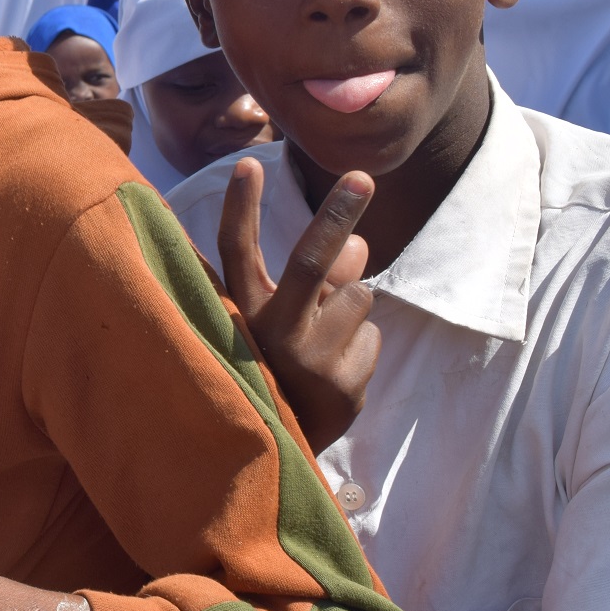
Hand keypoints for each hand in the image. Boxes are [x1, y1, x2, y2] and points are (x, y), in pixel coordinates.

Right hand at [220, 159, 379, 452]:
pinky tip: (337, 373)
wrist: (274, 447)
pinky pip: (373, 338)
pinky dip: (361, 348)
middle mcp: (270, 334)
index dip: (243, 208)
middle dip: (338, 215)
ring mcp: (309, 361)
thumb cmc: (274, 364)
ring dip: (352, 312)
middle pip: (311, 263)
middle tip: (364, 177)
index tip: (248, 162)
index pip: (236, 252)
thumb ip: (317, 280)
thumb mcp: (282, 318)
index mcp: (243, 312)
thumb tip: (361, 245)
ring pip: (359, 297)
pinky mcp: (344, 385)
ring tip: (325, 345)